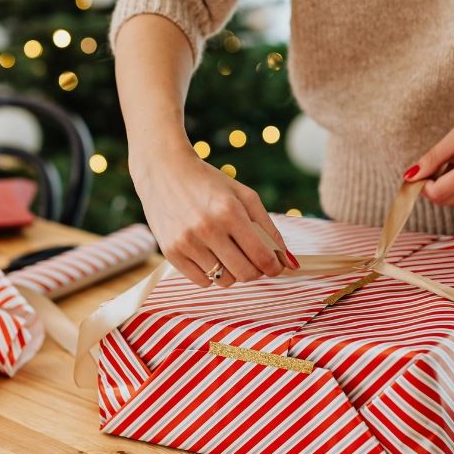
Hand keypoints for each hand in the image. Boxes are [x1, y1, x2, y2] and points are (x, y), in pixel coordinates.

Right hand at [129, 143, 298, 286]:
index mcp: (230, 212)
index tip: (275, 266)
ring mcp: (186, 242)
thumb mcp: (244, 196)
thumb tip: (290, 264)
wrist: (163, 171)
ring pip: (224, 281)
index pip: (262, 257)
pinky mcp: (171, 252)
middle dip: (255, 271)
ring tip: (225, 251)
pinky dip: (210, 274)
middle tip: (252, 259)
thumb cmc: (209, 183)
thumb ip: (269, 229)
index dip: (274, 267)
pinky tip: (207, 253)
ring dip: (231, 271)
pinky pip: (202, 282)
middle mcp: (207, 229)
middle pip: (245, 274)